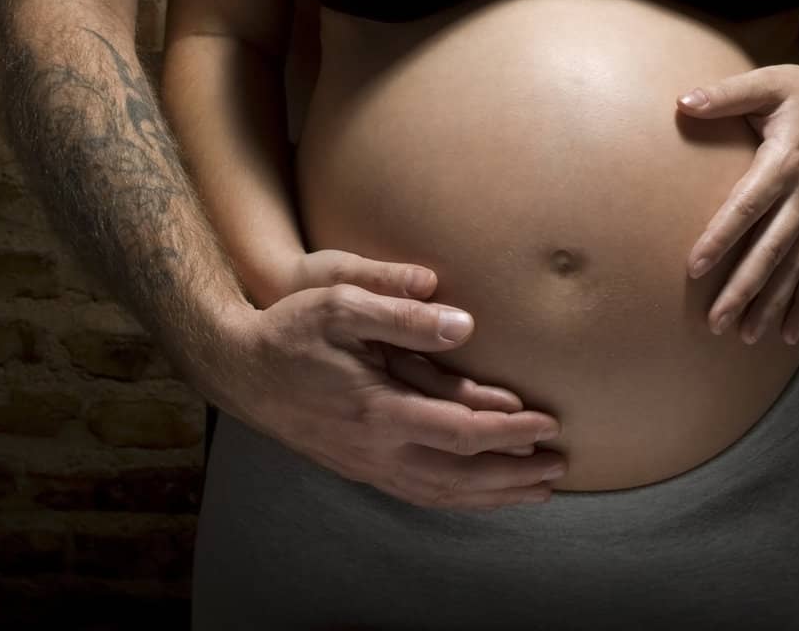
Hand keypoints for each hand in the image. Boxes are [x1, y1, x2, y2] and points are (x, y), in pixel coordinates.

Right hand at [210, 249, 566, 510]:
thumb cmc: (291, 326)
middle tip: (559, 467)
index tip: (548, 421)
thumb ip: (403, 314)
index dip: (510, 431)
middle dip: (514, 475)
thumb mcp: (341, 301)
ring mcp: (364, 464)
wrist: (238, 367)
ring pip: (440, 493)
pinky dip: (457, 498)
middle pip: (460, 476)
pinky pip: (418, 492)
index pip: (463, 431)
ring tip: (534, 491)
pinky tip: (476, 493)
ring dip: (491, 495)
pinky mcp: (357, 466)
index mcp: (378, 410)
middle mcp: (375, 449)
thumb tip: (463, 324)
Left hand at [677, 62, 798, 345]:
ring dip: (772, 304)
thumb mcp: (767, 83)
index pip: (748, 205)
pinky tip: (789, 335)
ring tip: (745, 336)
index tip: (695, 265)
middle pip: (772, 249)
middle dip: (745, 287)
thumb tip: (682, 102)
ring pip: (796, 268)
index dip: (722, 236)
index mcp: (786, 160)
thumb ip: (725, 95)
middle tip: (716, 321)